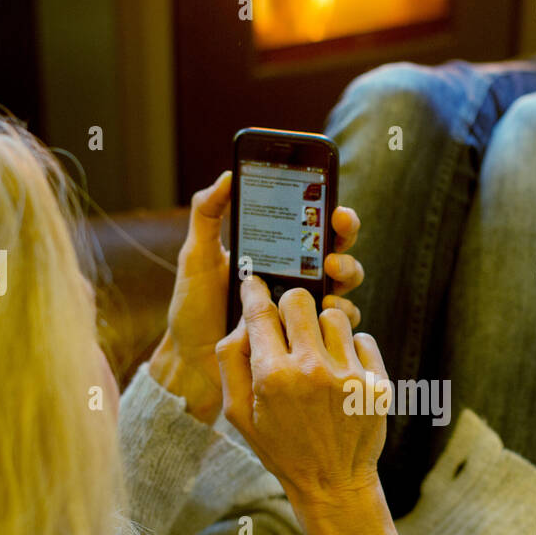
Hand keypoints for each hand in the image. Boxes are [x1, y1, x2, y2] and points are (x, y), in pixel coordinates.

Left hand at [148, 172, 365, 422]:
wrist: (188, 359)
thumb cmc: (193, 307)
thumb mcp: (196, 257)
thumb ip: (207, 214)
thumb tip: (228, 175)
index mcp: (277, 254)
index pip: (313, 227)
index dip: (331, 212)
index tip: (333, 206)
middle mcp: (297, 279)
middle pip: (337, 251)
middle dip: (345, 240)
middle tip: (335, 236)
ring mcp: (303, 311)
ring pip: (344, 286)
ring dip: (347, 274)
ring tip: (331, 272)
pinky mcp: (305, 340)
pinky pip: (335, 328)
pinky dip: (341, 316)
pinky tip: (328, 311)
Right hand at [216, 276, 408, 534]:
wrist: (333, 483)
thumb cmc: (281, 447)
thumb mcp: (239, 414)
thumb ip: (233, 363)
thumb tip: (242, 320)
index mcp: (273, 378)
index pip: (261, 311)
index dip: (255, 291)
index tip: (255, 283)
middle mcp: (312, 371)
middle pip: (300, 300)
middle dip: (290, 306)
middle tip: (289, 323)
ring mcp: (349, 376)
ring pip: (334, 316)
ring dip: (323, 329)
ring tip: (318, 355)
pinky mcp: (378, 383)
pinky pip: (362, 339)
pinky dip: (351, 350)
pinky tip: (341, 373)